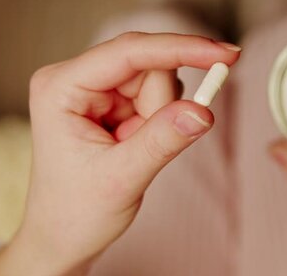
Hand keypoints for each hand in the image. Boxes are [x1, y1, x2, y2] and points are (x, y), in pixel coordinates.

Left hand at [0, 33, 240, 275]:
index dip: (181, 48)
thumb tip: (204, 110)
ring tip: (132, 151)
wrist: (64, 237)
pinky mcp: (115, 101)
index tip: (225, 54)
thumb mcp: (121, 179)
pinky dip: (162, 120)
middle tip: (146, 147)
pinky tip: (137, 144)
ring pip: (159, 79)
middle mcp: (77, 78)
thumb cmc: (76, 212)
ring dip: (162, 117)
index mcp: (61, 87)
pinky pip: (159, 94)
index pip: (129, 52)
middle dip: (163, 106)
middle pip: (149, 65)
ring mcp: (97, 88)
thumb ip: (162, 141)